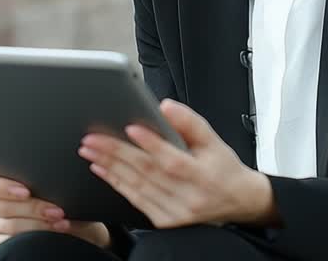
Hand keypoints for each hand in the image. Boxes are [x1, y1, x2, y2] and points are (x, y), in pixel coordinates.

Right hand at [0, 170, 111, 251]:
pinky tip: (52, 234)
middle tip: (57, 211)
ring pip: (8, 225)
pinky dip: (33, 239)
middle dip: (33, 208)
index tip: (27, 192)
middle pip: (0, 206)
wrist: (62, 221)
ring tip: (60, 222)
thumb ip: (41, 173)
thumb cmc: (51, 196)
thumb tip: (59, 159)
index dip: (1, 187)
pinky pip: (9, 243)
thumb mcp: (44, 182)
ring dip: (38, 224)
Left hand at [78, 98, 278, 228]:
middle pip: (147, 172)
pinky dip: (116, 183)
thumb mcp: (214, 140)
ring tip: (90, 150)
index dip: (151, 144)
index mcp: (203, 175)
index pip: (173, 160)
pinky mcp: (164, 221)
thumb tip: (165, 106)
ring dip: (110, 167)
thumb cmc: (222, 167)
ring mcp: (175, 213)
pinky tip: (101, 169)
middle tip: (93, 138)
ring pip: (137, 187)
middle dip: (116, 153)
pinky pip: (135, 200)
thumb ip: (190, 122)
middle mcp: (189, 198)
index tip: (130, 127)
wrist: (236, 201)